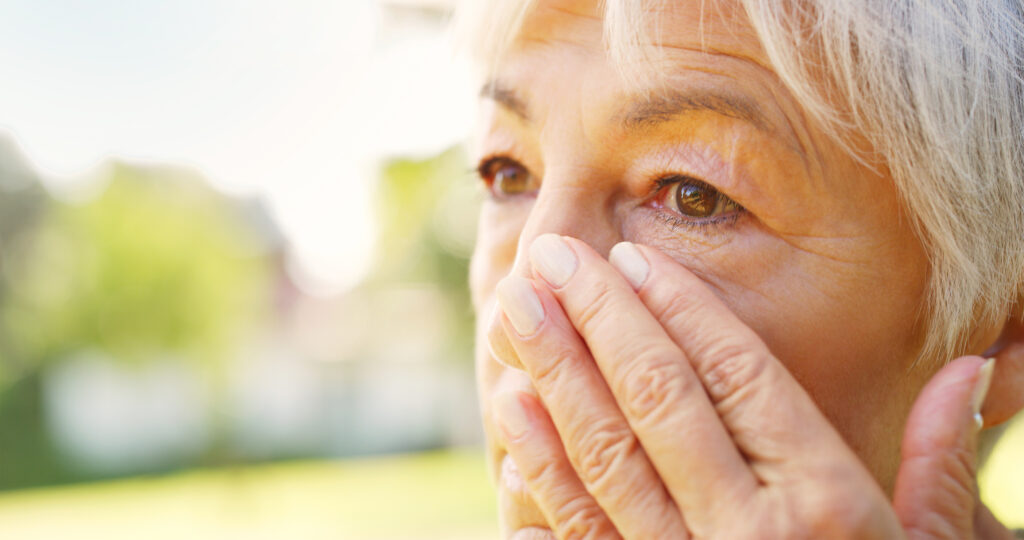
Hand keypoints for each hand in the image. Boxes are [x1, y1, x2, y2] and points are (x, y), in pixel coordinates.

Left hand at [490, 234, 1009, 538]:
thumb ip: (942, 465)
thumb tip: (971, 370)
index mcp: (827, 506)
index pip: (740, 378)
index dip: (682, 308)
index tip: (631, 256)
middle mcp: (750, 534)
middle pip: (659, 400)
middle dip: (597, 317)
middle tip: (552, 255)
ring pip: (604, 456)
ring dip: (552, 375)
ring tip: (516, 308)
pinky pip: (578, 533)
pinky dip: (539, 471)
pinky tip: (514, 411)